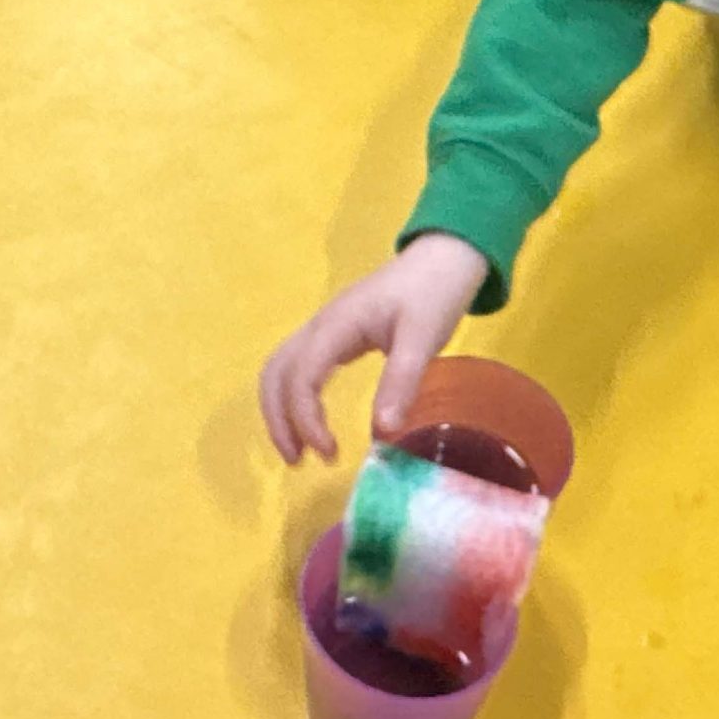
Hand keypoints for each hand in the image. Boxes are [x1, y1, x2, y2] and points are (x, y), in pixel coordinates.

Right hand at [258, 233, 491, 463]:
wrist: (443, 257)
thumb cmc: (434, 293)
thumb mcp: (423, 338)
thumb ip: (400, 381)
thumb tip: (381, 433)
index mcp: (336, 326)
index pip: (302, 378)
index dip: (306, 421)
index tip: (330, 455)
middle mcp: (319, 326)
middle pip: (276, 374)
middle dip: (279, 420)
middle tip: (299, 462)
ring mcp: (323, 328)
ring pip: (280, 369)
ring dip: (280, 410)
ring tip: (300, 450)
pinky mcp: (333, 333)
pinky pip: (297, 366)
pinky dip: (294, 397)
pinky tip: (314, 421)